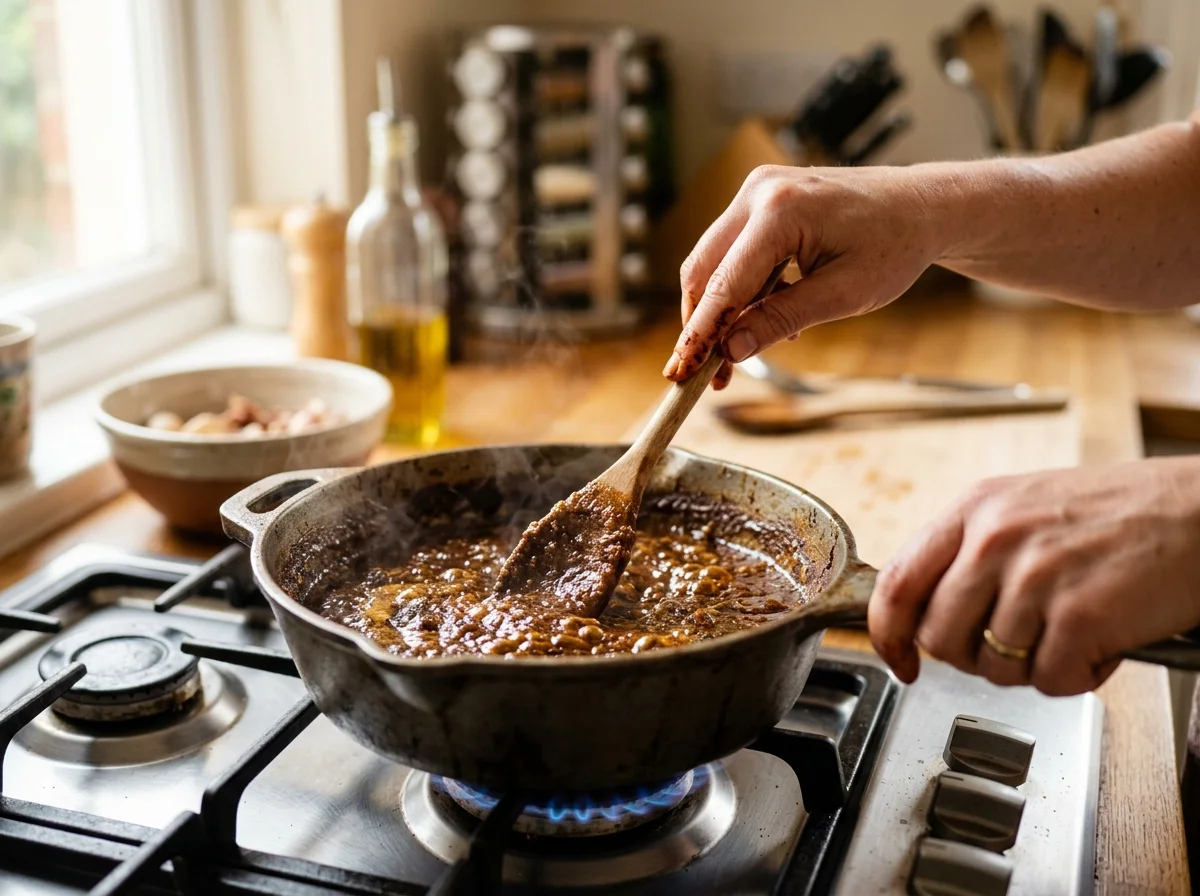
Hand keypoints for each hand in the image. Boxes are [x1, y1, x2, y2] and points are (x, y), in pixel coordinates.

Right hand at [665, 164, 943, 386]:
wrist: (923, 207)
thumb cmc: (894, 246)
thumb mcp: (843, 295)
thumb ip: (781, 319)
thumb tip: (731, 351)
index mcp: (781, 210)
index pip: (725, 283)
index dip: (700, 333)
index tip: (682, 372)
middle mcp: (759, 192)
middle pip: (703, 269)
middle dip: (701, 324)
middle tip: (703, 373)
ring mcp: (757, 191)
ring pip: (713, 261)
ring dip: (720, 309)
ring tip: (737, 354)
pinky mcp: (762, 200)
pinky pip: (734, 251)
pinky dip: (739, 289)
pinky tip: (763, 318)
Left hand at [868, 458, 1199, 695]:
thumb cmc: (1118, 512)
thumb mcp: (1022, 508)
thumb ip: (969, 550)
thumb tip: (924, 608)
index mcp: (974, 509)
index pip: (897, 584)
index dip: (888, 635)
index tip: (899, 660)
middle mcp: (995, 539)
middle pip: (939, 638)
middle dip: (971, 657)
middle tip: (1015, 643)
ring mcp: (1035, 577)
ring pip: (992, 667)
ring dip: (1031, 666)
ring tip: (1068, 631)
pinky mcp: (1080, 615)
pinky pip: (1049, 681)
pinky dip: (1076, 675)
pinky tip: (1100, 642)